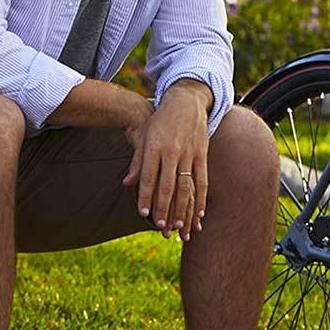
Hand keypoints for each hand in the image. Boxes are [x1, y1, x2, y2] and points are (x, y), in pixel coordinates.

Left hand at [122, 82, 209, 240]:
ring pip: (186, 185)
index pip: (149, 176)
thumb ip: (137, 162)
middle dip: (164, 208)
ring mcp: (189, 153)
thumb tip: (126, 184)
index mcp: (155, 147)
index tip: (143, 214)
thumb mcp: (144, 138)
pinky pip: (202, 179)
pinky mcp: (202, 154)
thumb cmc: (160, 122)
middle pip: (167, 185)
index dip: (146, 196)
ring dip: (183, 208)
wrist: (184, 102)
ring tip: (180, 226)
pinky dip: (201, 197)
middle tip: (162, 227)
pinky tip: (199, 213)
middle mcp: (172, 151)